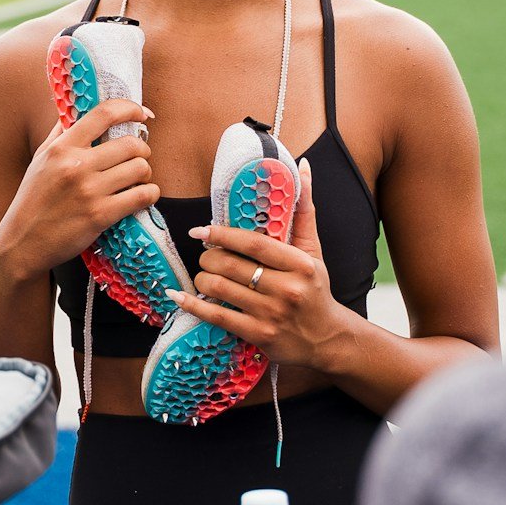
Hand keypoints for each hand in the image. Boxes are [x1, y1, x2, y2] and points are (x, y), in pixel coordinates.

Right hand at [0, 99, 160, 277]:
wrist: (21, 244)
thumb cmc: (32, 200)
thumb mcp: (40, 160)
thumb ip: (59, 133)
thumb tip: (75, 108)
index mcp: (62, 148)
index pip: (103, 114)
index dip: (129, 108)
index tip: (141, 112)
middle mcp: (76, 166)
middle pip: (131, 144)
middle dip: (142, 150)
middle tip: (138, 158)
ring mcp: (89, 191)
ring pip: (140, 169)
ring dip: (145, 174)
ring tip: (138, 179)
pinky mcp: (100, 215)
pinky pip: (141, 196)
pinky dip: (149, 194)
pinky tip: (144, 195)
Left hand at [180, 163, 351, 370]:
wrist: (326, 337)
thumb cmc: (315, 288)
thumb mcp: (313, 251)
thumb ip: (303, 211)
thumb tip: (301, 166)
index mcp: (300, 264)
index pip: (254, 244)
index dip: (222, 234)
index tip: (201, 230)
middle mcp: (287, 289)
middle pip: (231, 265)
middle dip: (208, 257)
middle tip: (205, 254)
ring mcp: (272, 314)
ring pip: (220, 289)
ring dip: (202, 278)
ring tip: (203, 274)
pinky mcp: (260, 335)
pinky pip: (217, 317)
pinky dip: (193, 305)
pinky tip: (179, 297)